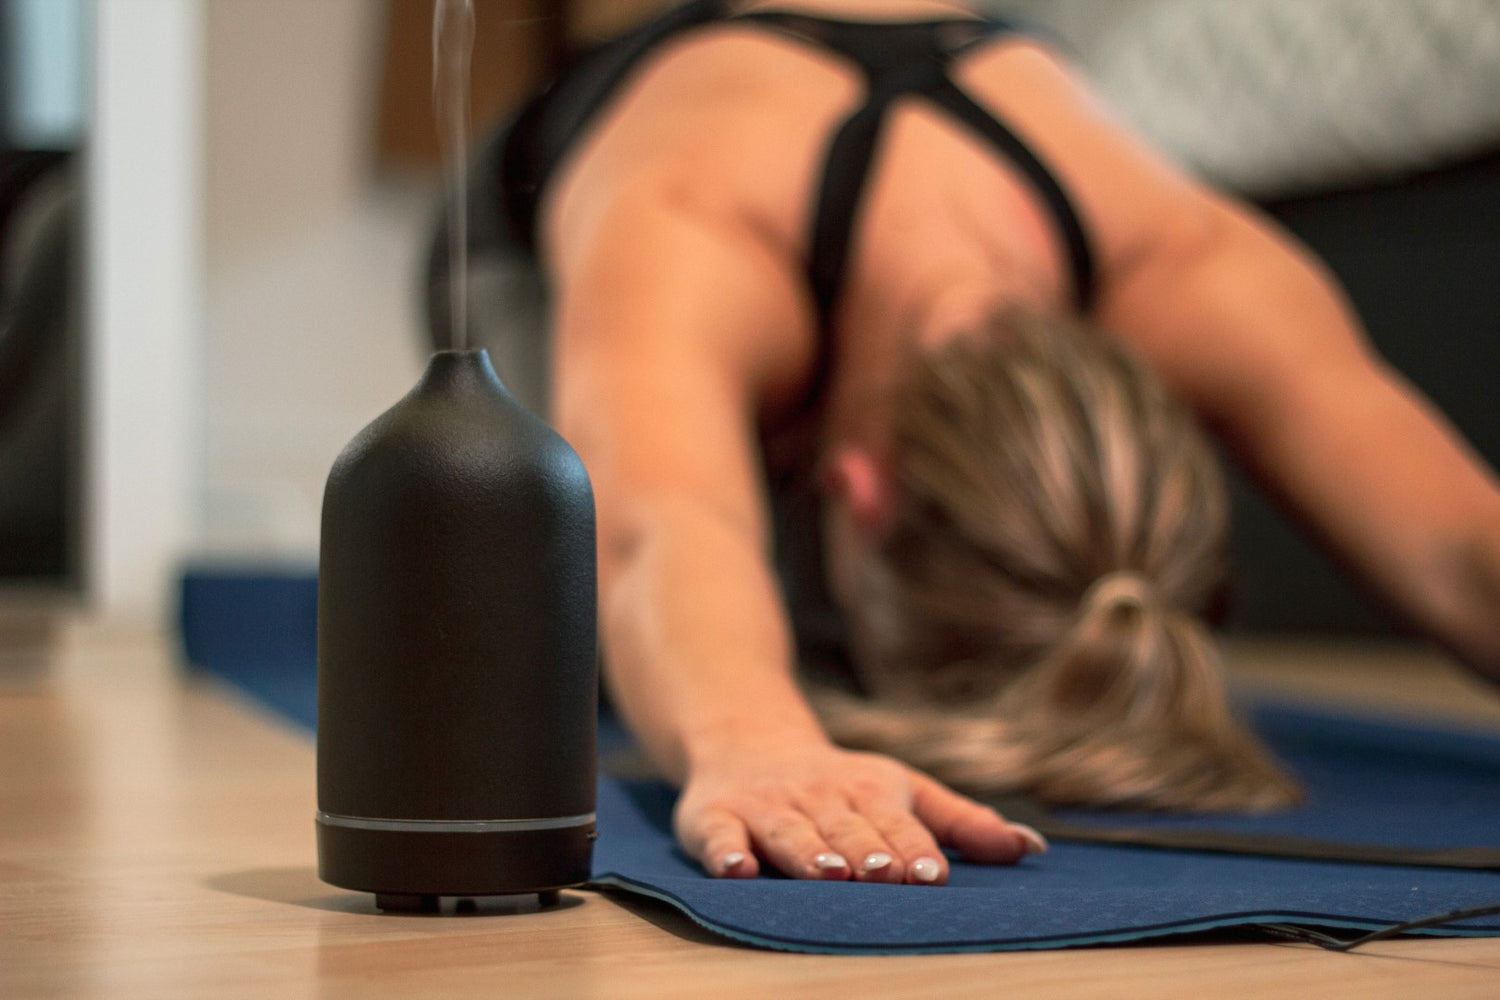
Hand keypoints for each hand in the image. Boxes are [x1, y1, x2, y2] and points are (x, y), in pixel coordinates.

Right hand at [672, 741, 1046, 884]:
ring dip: (809, 852)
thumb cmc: (840, 784)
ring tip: (829, 874)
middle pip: (845, 828)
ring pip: (790, 832)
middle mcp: (818, 797)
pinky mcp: (715, 817)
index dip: (913, 848)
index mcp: (869, 790)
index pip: (896, 823)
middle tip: (884, 875)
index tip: (931, 874)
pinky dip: (726, 851)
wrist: (745, 742)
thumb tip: (1033, 848)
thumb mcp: (903, 790)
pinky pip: (719, 835)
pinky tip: (737, 870)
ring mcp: (766, 808)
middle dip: (866, 851)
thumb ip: (961, 821)